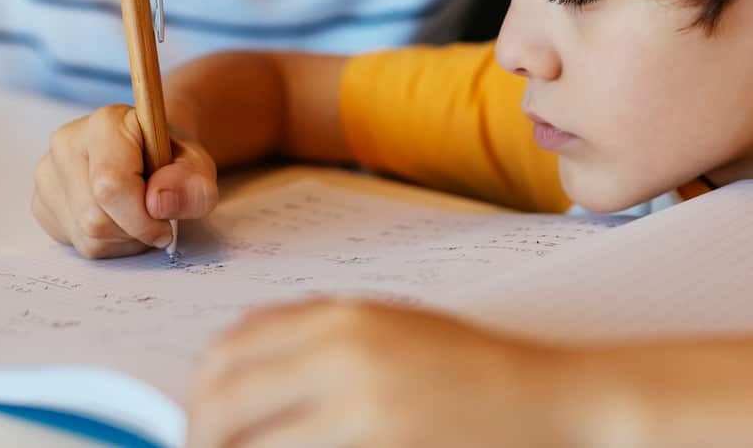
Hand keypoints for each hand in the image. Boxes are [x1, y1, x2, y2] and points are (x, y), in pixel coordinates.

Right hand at [32, 104, 218, 257]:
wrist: (148, 150)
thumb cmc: (172, 158)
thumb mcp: (198, 166)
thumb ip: (191, 183)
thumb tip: (158, 204)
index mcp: (105, 123)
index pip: (111, 186)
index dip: (142, 217)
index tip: (165, 223)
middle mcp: (66, 143)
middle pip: (95, 217)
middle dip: (134, 230)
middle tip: (155, 217)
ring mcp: (47, 173)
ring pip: (86, 235)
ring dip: (123, 239)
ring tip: (137, 214)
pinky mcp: (41, 202)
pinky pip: (75, 243)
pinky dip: (105, 243)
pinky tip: (117, 219)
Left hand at [187, 300, 579, 447]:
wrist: (551, 400)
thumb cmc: (475, 369)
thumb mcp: (392, 329)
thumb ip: (319, 340)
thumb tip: (240, 371)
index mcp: (342, 317)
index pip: (230, 348)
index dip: (202, 393)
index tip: (202, 422)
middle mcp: (341, 354)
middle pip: (223, 397)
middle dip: (200, 434)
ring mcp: (359, 407)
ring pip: (248, 440)